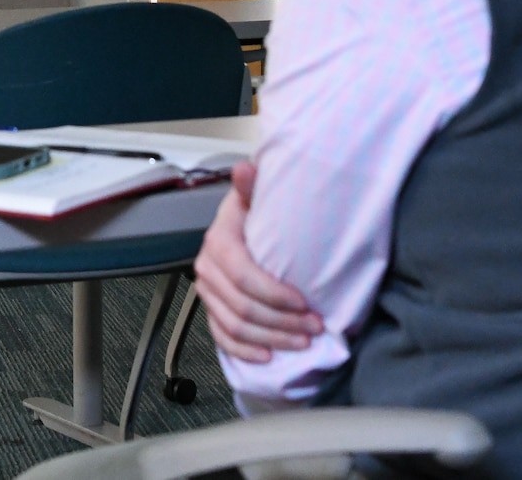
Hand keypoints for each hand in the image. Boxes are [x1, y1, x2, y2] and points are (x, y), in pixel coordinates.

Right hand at [193, 162, 321, 363]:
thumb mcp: (254, 198)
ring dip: (272, 339)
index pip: (243, 276)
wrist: (240, 228)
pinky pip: (223, 338)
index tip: (304, 303)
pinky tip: (269, 355)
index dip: (274, 294)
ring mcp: (208, 293)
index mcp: (219, 242)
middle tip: (314, 326)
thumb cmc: (253, 215)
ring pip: (236, 326)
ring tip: (302, 341)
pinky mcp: (212, 310)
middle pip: (242, 307)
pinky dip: (246, 351)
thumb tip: (246, 167)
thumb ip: (251, 186)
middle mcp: (208, 269)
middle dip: (281, 322)